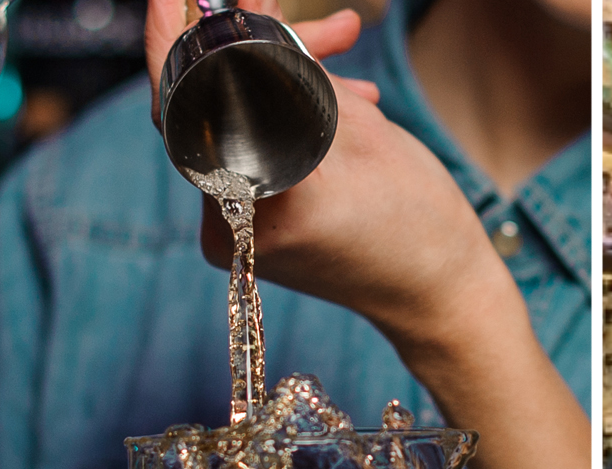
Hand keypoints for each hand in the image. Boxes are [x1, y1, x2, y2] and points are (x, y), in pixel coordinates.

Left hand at [142, 0, 504, 358]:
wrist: (439, 296)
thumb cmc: (416, 223)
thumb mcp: (364, 132)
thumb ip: (298, 72)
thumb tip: (252, 14)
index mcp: (252, 202)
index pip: (182, 104)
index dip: (172, 38)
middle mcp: (227, 226)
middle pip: (209, 109)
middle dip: (253, 48)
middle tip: (290, 7)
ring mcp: (234, 235)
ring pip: (235, 126)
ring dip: (282, 79)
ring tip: (343, 45)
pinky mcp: (249, 233)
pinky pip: (254, 153)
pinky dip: (285, 119)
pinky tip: (344, 101)